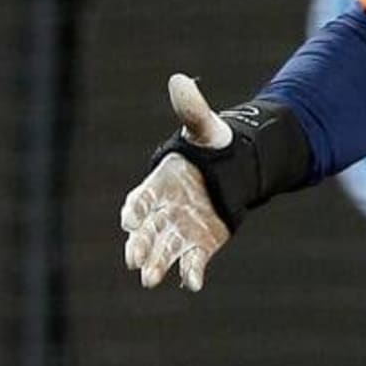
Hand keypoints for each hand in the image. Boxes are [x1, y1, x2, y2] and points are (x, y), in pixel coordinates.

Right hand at [121, 75, 233, 290]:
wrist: (235, 168)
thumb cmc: (212, 146)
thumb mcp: (205, 127)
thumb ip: (192, 110)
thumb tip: (179, 80)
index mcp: (160, 184)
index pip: (140, 199)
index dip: (135, 210)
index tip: (130, 219)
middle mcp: (165, 211)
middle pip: (147, 231)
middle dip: (139, 245)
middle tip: (135, 260)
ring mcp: (181, 229)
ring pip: (165, 250)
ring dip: (158, 264)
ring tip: (151, 280)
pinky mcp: (202, 244)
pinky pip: (194, 261)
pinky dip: (192, 273)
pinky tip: (193, 285)